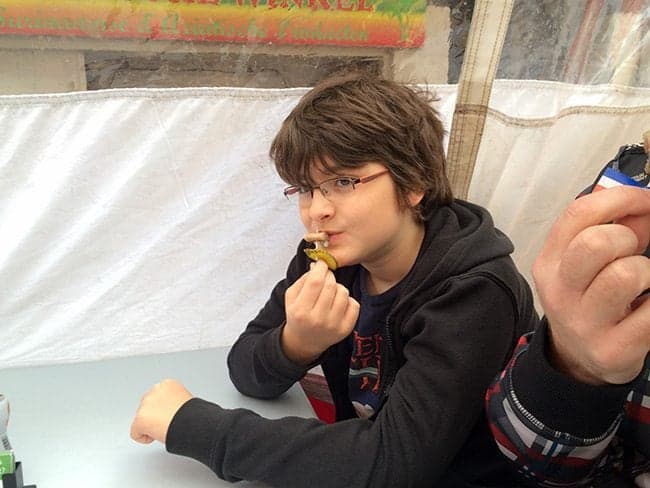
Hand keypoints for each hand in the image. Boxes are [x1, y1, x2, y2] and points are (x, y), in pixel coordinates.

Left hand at [130, 379, 193, 443]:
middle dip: (154, 416)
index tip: (170, 416)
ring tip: (165, 429)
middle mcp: (154, 391)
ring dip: (150, 425)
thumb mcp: (185, 401)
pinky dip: (144, 438)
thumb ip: (173, 402)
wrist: (193, 424)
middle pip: (147, 406)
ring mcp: (146, 404)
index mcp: (168, 384)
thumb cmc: (194, 417)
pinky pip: (135, 433)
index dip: (163, 409)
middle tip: (166, 424)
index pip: (157, 397)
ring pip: (141, 419)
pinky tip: (157, 436)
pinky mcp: (140, 419)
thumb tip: (168, 412)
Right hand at [282, 260, 359, 364]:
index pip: (315, 282)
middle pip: (331, 285)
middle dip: (329, 276)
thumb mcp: (292, 297)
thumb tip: (318, 265)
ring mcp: (333, 326)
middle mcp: (317, 320)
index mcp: (301, 310)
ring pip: (344, 293)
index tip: (322, 264)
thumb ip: (303, 279)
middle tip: (326, 277)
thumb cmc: (298, 315)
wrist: (305, 341)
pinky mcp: (345, 329)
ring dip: (338, 287)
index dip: (320, 268)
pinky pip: (354, 304)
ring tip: (331, 292)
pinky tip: (338, 303)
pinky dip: (348, 300)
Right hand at [533, 185, 649, 384]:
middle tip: (633, 252)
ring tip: (642, 284)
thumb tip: (643, 210)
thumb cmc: (587, 301)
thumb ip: (608, 231)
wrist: (578, 359)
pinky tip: (646, 307)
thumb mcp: (582, 264)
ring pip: (627, 275)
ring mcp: (584, 323)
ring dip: (647, 273)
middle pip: (596, 243)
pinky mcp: (612, 349)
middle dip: (628, 238)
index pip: (578, 214)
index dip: (620, 199)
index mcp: (550, 263)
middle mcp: (560, 291)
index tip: (644, 202)